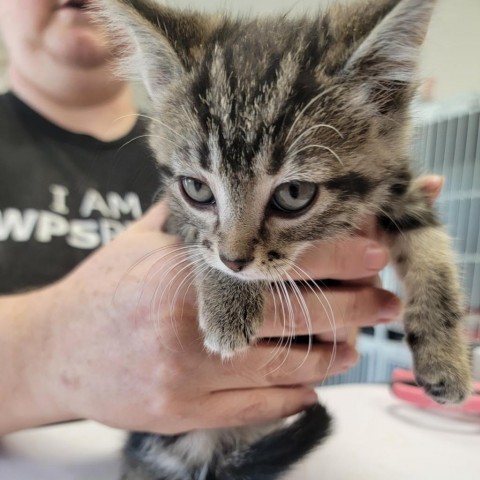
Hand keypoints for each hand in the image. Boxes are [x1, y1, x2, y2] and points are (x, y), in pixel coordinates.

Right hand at [11, 197, 394, 434]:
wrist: (55, 349)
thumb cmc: (102, 289)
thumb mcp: (142, 243)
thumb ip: (192, 222)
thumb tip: (232, 193)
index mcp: (183, 273)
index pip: (276, 260)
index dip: (332, 253)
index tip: (373, 250)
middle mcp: (190, 324)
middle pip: (292, 316)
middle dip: (351, 307)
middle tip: (385, 301)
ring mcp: (188, 376)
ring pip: (282, 368)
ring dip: (327, 356)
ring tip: (355, 344)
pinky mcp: (182, 414)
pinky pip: (254, 409)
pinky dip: (291, 398)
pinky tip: (312, 386)